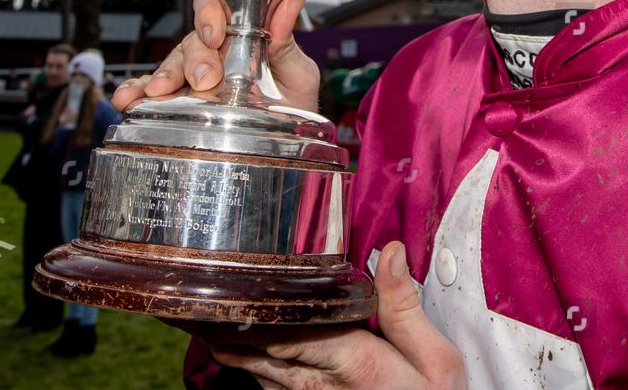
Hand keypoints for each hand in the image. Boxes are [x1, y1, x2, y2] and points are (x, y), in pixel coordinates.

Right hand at [113, 0, 318, 113]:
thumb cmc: (293, 104)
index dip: (210, 12)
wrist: (289, 148)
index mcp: (240, 35)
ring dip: (162, 75)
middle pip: (192, 40)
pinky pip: (151, 93)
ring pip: (171, 65)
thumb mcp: (298, 73)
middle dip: (194, 58)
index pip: (217, 7)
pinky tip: (126, 99)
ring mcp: (193, 77)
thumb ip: (287, 40)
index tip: (214, 33)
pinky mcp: (179, 102)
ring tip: (156, 91)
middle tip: (203, 79)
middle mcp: (213, 53)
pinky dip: (135, 93)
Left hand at [202, 242, 464, 389]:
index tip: (224, 290)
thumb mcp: (436, 362)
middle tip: (191, 299)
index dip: (252, 315)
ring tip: (199, 316)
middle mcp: (319, 383)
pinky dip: (246, 364)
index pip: (288, 333)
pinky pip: (268, 385)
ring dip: (230, 345)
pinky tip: (231, 346)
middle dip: (227, 326)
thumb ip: (405, 307)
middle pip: (259, 351)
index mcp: (351, 360)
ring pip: (256, 371)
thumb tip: (389, 251)